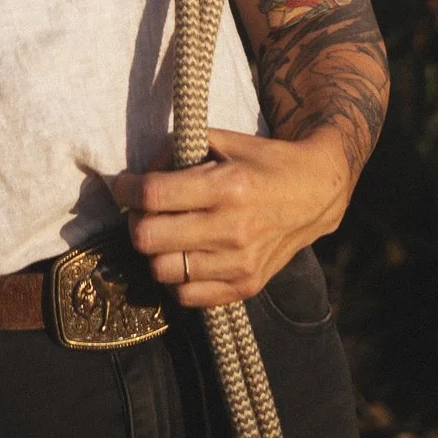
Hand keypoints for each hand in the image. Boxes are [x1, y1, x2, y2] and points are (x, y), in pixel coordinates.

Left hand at [109, 125, 352, 306]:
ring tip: (164, 234)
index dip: (126, 190)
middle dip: (135, 221)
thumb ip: (177, 150)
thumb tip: (140, 172)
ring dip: (155, 251)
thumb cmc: (263, 161)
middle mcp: (232, 228)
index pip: (153, 195)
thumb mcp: (224, 141)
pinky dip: (177, 278)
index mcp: (227, 186)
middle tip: (141, 211)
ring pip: (162, 271)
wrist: (314, 195)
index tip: (123, 186)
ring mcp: (240, 263)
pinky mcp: (246, 287)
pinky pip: (188, 296)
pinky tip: (184, 256)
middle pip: (148, 238)